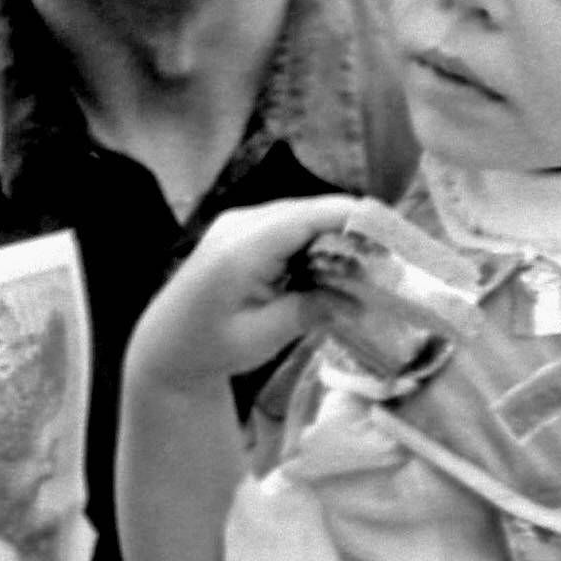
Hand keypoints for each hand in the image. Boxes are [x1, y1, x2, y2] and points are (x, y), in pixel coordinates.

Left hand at [125, 193, 370, 386]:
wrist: (166, 347)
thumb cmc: (210, 348)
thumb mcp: (262, 338)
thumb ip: (309, 311)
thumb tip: (360, 298)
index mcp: (241, 249)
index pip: (308, 216)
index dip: (354, 219)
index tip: (394, 236)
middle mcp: (240, 224)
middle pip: (311, 211)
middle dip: (352, 231)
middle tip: (390, 261)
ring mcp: (240, 223)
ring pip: (304, 217)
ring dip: (336, 237)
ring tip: (370, 266)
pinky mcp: (245, 231)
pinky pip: (290, 226)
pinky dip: (317, 242)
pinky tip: (336, 268)